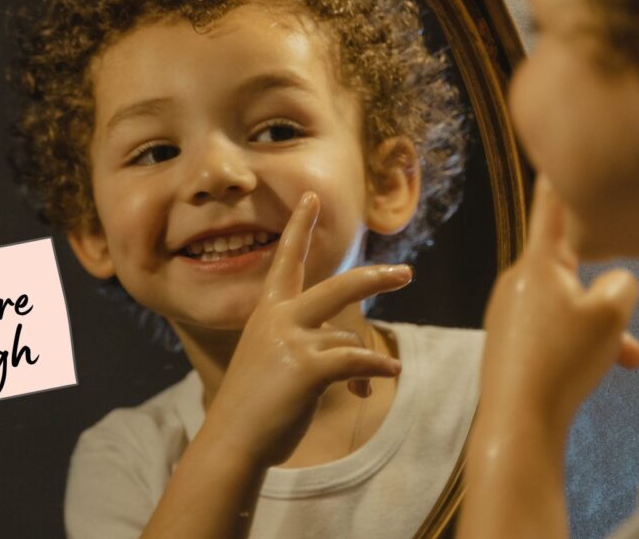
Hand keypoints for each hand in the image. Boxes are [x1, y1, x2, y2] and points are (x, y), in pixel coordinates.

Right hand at [203, 192, 410, 466]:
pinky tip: (385, 378)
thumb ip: (310, 346)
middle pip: (339, 287)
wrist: (232, 441)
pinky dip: (375, 371)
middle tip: (406, 274)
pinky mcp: (308, 367)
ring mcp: (293, 340)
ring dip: (369, 359)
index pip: (286, 260)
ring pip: (351, 334)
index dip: (299, 227)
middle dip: (375, 279)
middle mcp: (279, 319)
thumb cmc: (254, 406)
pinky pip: (357, 362)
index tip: (311, 198)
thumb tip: (358, 353)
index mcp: (267, 312)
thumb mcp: (274, 363)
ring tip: (384, 375)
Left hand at [480, 178, 638, 428]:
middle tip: (625, 335)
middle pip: (572, 271)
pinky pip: (551, 330)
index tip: (551, 152)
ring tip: (625, 359)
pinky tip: (593, 371)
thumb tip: (612, 283)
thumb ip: (622, 284)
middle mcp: (516, 279)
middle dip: (606, 298)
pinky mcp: (507, 339)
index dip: (558, 180)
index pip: (551, 209)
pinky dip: (576, 345)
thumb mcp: (611, 314)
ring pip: (567, 307)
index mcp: (537, 263)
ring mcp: (508, 310)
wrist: (518, 419)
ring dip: (599, 329)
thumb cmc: (563, 360)